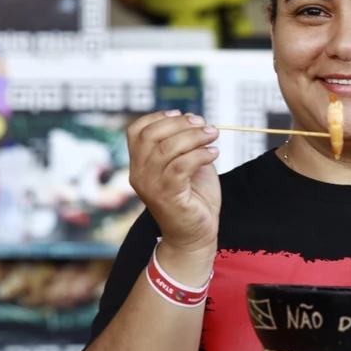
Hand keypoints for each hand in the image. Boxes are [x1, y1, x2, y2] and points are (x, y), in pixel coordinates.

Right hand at [126, 110, 220, 256]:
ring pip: (167, 149)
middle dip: (180, 124)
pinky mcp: (167, 196)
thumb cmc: (193, 198)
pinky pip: (181, 166)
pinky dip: (200, 155)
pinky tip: (214, 153)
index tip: (182, 115)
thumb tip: (193, 118)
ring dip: (194, 137)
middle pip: (151, 135)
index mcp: (139, 164)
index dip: (158, 117)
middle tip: (204, 125)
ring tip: (213, 136)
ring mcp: (150, 186)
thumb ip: (186, 143)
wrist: (194, 235)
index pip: (136, 131)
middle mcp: (139, 174)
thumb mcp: (188, 163)